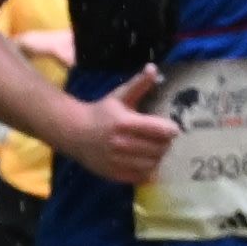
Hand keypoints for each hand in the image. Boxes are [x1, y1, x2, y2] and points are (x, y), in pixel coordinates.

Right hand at [56, 67, 178, 190]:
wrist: (73, 132)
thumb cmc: (101, 112)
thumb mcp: (119, 96)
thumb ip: (139, 84)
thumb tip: (153, 68)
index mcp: (124, 122)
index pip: (159, 130)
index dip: (171, 130)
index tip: (172, 128)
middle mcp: (120, 143)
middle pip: (159, 148)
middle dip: (165, 143)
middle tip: (164, 139)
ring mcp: (116, 161)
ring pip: (151, 164)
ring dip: (158, 156)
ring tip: (155, 149)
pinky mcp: (113, 174)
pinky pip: (140, 176)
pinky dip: (147, 170)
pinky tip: (145, 160)